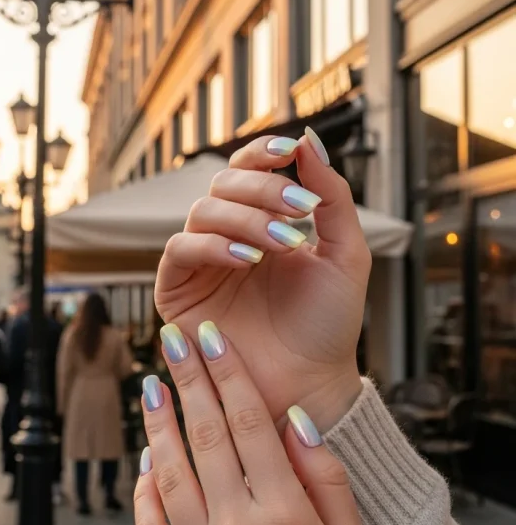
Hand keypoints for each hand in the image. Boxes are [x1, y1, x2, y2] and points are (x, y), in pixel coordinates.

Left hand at [134, 320, 374, 524]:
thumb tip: (295, 419)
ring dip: (158, 424)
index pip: (250, 424)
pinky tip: (147, 458)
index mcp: (284, 514)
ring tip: (152, 386)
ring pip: (170, 472)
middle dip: (188, 381)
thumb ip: (325, 476)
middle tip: (173, 341)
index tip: (213, 338)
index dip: (228, 374)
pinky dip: (144, 487)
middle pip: (206, 436)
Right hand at [155, 130, 369, 431]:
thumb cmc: (328, 325)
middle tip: (299, 209)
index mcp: (262, 223)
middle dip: (263, 189)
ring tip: (283, 242)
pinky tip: (248, 259)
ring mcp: (200, 264)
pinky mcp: (177, 292)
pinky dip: (212, 246)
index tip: (289, 148)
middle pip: (224, 184)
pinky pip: (180, 250)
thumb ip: (332, 197)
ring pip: (203, 212)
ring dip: (245, 218)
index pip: (250, 171)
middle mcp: (227, 238)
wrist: (312, 382)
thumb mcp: (346, 254)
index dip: (263, 153)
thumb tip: (309, 141)